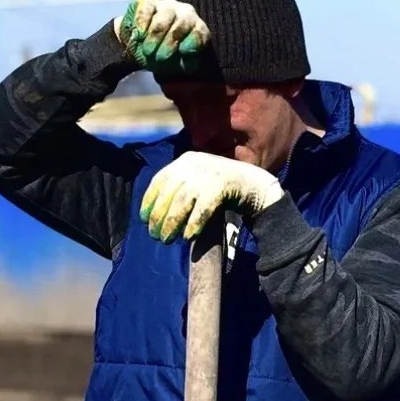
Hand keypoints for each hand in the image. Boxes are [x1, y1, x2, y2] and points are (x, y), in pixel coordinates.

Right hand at [113, 0, 209, 75]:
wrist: (142, 41)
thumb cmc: (164, 53)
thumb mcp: (176, 63)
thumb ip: (184, 65)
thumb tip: (188, 66)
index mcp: (197, 29)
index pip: (200, 34)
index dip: (193, 42)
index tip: (183, 51)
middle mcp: (186, 13)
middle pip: (180, 27)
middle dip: (169, 45)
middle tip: (159, 58)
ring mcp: (167, 5)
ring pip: (163, 20)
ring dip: (154, 38)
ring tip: (148, 51)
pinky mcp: (149, 1)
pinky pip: (146, 11)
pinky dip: (142, 25)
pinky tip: (139, 36)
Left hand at [140, 151, 284, 242]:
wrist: (257, 184)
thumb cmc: (223, 189)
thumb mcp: (199, 182)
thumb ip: (180, 190)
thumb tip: (155, 213)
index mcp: (186, 160)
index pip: (160, 179)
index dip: (149, 200)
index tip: (143, 219)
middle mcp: (195, 163)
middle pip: (169, 193)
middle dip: (158, 216)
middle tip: (155, 236)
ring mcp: (209, 173)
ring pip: (182, 201)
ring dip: (171, 223)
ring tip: (167, 240)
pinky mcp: (222, 185)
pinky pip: (202, 208)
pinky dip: (193, 223)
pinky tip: (188, 236)